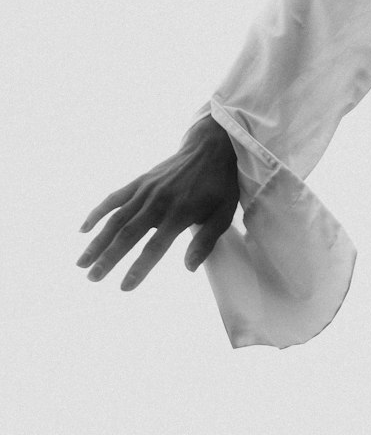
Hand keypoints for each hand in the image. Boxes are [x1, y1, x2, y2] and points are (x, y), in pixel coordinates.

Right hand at [77, 117, 238, 290]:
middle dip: (109, 258)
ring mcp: (145, 190)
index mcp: (180, 212)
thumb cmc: (219, 184)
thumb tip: (189, 268)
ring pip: (116, 218)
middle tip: (92, 278)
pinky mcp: (139, 181)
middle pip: (129, 234)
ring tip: (81, 263)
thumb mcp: (224, 213)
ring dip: (97, 241)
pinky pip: (114, 198)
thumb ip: (206, 241)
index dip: (139, 267)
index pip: (155, 246)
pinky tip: (83, 230)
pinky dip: (97, 212)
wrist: (209, 147)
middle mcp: (158, 202)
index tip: (124, 287)